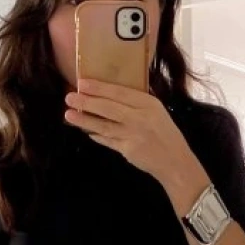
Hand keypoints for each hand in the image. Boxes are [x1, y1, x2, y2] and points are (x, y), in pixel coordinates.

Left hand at [64, 78, 206, 204]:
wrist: (175, 161)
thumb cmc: (166, 133)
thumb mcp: (157, 111)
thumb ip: (138, 102)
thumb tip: (113, 91)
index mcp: (148, 104)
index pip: (119, 93)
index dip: (99, 87)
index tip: (82, 83)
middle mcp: (140, 118)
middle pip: (109, 108)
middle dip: (87, 102)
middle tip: (69, 96)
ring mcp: (132, 136)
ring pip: (104, 125)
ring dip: (84, 120)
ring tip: (68, 114)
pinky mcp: (127, 151)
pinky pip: (107, 141)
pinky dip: (96, 135)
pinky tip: (85, 130)